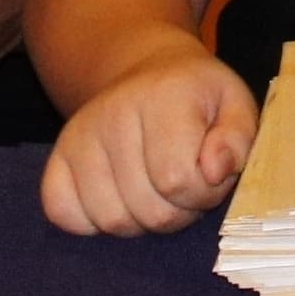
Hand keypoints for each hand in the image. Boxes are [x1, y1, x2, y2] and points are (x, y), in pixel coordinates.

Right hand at [41, 48, 256, 236]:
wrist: (148, 73)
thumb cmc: (198, 98)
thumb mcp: (236, 105)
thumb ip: (238, 140)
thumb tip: (215, 171)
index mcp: (163, 96)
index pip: (178, 181)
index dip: (204, 192)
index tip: (210, 173)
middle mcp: (112, 113)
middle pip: (148, 209)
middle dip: (178, 211)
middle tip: (185, 184)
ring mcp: (78, 136)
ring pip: (111, 220)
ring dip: (142, 220)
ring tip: (156, 190)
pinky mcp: (56, 157)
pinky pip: (65, 214)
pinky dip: (93, 222)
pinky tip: (119, 197)